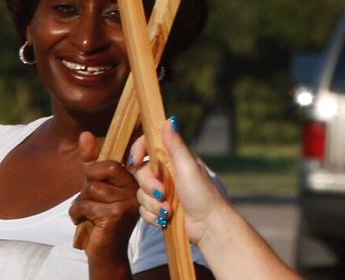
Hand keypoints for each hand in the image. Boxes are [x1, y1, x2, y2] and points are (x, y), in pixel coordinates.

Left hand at [69, 132, 141, 267]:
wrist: (106, 253)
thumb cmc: (100, 218)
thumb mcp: (96, 187)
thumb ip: (91, 161)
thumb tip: (84, 134)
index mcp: (134, 181)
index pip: (113, 163)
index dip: (96, 168)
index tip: (89, 178)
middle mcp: (136, 190)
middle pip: (102, 171)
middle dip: (87, 183)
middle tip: (87, 199)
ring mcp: (128, 203)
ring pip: (92, 189)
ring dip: (80, 202)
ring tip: (86, 213)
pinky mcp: (116, 215)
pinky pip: (87, 204)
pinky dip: (77, 213)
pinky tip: (83, 221)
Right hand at [130, 119, 225, 247]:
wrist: (208, 226)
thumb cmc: (202, 193)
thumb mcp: (188, 167)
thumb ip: (176, 145)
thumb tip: (171, 118)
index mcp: (172, 158)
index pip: (146, 146)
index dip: (137, 150)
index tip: (136, 159)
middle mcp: (165, 173)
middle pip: (140, 173)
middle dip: (150, 186)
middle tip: (164, 193)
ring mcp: (162, 192)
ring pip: (141, 194)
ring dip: (154, 204)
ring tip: (170, 210)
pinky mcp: (159, 209)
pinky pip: (143, 211)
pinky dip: (154, 216)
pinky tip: (166, 219)